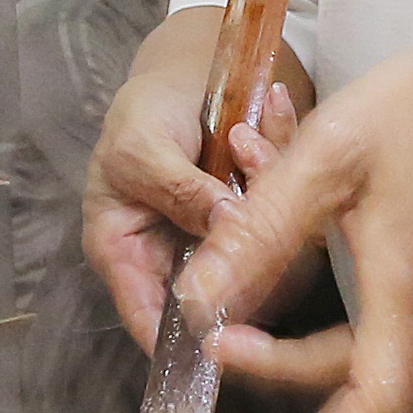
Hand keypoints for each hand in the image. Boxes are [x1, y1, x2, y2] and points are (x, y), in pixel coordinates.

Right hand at [85, 33, 294, 364]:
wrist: (183, 70)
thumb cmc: (142, 114)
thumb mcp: (142, 147)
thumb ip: (177, 189)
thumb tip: (225, 226)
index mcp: (127, 255)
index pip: (150, 321)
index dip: (185, 342)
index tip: (229, 337)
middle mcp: (179, 260)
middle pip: (219, 287)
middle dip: (246, 238)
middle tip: (251, 169)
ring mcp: (223, 243)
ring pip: (262, 247)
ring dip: (267, 181)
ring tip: (251, 127)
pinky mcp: (260, 218)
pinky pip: (285, 206)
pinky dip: (283, 156)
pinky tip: (276, 107)